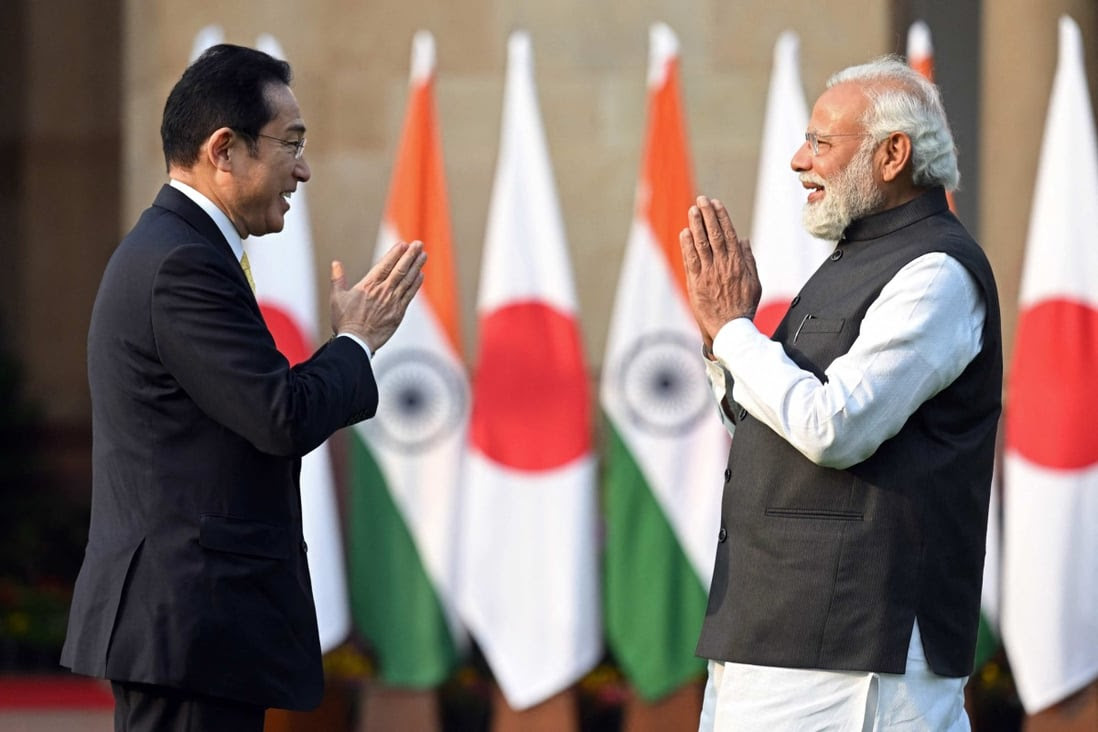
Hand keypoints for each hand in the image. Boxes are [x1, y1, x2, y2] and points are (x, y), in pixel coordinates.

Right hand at [330, 240, 425, 351]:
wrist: (356, 342)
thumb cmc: (345, 321)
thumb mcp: (337, 298)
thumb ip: (338, 279)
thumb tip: (336, 263)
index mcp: (368, 285)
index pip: (385, 265)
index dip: (395, 254)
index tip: (403, 244)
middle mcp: (383, 291)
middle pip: (400, 270)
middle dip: (410, 255)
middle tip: (418, 244)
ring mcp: (392, 302)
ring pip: (407, 280)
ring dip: (416, 267)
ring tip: (423, 255)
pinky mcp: (398, 313)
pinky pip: (409, 295)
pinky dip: (416, 284)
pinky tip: (421, 275)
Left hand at [679, 196, 760, 343]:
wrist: (731, 329)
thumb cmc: (743, 307)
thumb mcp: (754, 282)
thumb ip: (749, 260)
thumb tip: (744, 240)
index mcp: (738, 263)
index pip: (729, 234)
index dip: (721, 217)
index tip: (716, 203)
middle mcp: (723, 265)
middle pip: (714, 234)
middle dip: (708, 215)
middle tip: (702, 200)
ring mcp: (709, 274)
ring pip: (702, 244)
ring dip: (697, 225)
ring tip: (693, 210)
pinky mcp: (696, 283)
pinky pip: (691, 261)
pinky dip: (687, 246)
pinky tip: (685, 233)